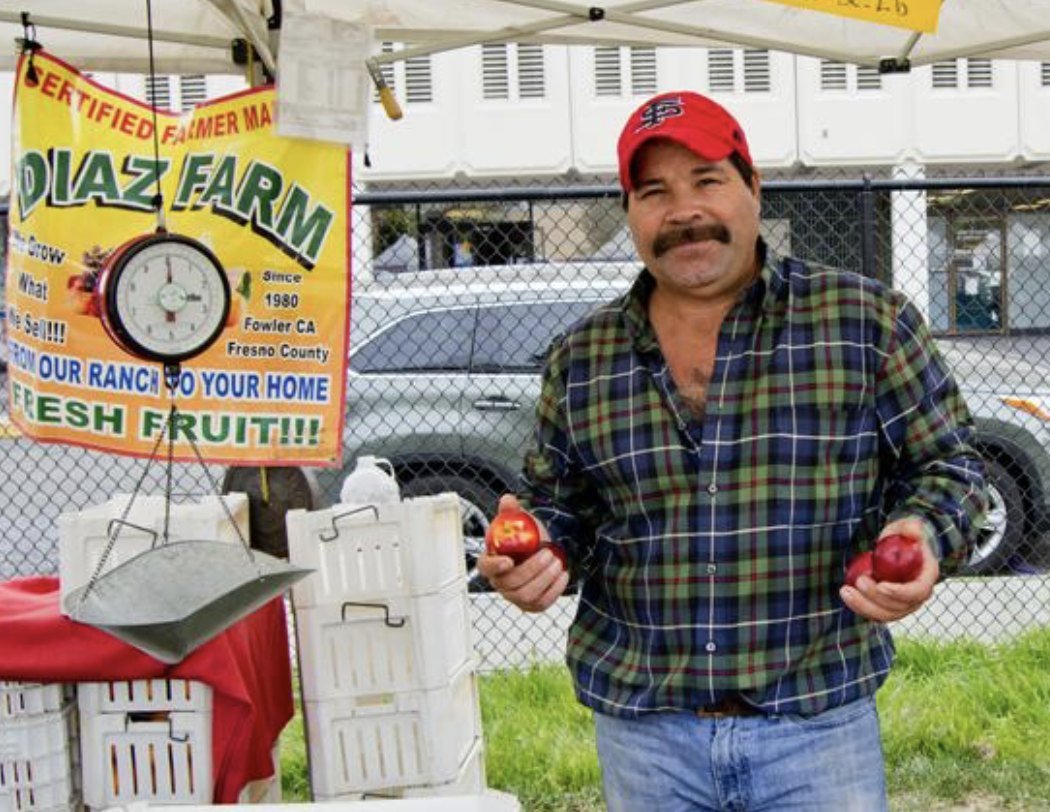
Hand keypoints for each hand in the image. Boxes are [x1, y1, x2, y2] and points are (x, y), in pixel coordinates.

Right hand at [478, 494, 569, 612]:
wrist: (540, 551)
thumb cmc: (524, 538)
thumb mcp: (518, 521)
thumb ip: (511, 511)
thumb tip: (508, 500)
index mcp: (491, 562)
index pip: (485, 568)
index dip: (494, 567)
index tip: (508, 560)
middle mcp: (499, 582)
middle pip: (510, 583)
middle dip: (532, 569)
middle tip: (548, 554)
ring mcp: (514, 596)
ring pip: (526, 595)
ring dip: (544, 579)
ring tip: (557, 562)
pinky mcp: (530, 604)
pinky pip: (541, 603)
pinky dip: (554, 590)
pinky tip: (562, 575)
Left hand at [839, 516, 938, 622]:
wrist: (896, 548)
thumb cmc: (902, 536)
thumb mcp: (905, 528)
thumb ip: (910, 528)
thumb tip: (914, 531)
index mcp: (926, 577)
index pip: (917, 592)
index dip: (900, 592)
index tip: (881, 585)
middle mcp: (917, 596)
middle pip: (899, 606)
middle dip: (876, 597)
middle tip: (860, 580)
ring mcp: (903, 604)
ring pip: (885, 614)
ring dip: (864, 606)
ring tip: (846, 590)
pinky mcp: (887, 607)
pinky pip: (875, 613)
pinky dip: (859, 607)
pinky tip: (846, 593)